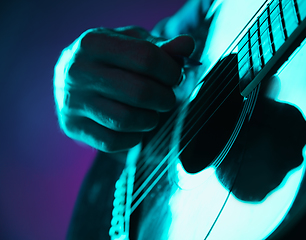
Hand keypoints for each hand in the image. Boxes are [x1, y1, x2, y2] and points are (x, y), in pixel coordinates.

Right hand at [54, 26, 194, 151]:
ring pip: (127, 120)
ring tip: (152, 112)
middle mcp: (78, 71)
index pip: (146, 58)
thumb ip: (161, 46)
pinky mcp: (73, 127)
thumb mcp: (131, 43)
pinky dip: (134, 137)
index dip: (171, 70)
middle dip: (165, 98)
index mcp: (93, 43)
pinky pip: (114, 141)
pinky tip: (134, 126)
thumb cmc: (109, 59)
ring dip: (151, 119)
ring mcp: (73, 102)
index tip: (175, 76)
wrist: (68, 78)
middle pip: (140, 92)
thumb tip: (187, 46)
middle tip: (167, 97)